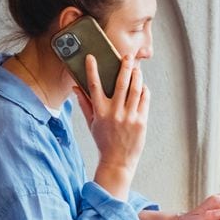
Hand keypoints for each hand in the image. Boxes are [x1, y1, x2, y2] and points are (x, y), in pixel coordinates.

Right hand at [82, 55, 149, 198]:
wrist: (117, 162)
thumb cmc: (103, 141)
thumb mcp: (91, 123)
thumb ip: (84, 104)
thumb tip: (76, 88)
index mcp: (100, 112)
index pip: (94, 86)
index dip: (92, 70)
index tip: (91, 57)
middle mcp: (115, 113)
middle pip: (121, 83)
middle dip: (124, 67)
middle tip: (127, 57)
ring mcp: (129, 117)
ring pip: (135, 89)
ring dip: (137, 76)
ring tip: (136, 69)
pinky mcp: (141, 122)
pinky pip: (144, 100)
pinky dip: (144, 91)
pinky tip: (142, 86)